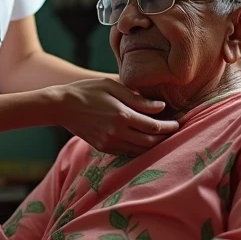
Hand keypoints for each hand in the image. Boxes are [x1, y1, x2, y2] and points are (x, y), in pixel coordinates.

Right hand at [55, 78, 178, 154]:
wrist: (61, 106)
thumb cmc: (88, 90)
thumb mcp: (113, 86)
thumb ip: (137, 99)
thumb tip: (161, 108)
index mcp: (122, 115)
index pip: (154, 126)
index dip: (170, 126)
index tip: (178, 123)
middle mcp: (117, 132)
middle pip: (150, 142)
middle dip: (165, 138)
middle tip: (174, 131)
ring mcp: (110, 142)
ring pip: (140, 151)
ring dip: (153, 145)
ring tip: (162, 137)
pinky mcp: (104, 148)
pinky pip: (127, 152)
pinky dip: (139, 148)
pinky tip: (143, 140)